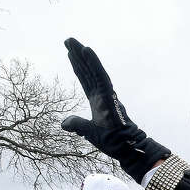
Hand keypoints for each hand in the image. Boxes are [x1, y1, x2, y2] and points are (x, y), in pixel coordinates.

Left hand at [60, 37, 170, 181]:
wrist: (126, 148)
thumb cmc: (112, 142)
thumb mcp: (89, 132)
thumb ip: (77, 125)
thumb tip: (64, 123)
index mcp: (98, 102)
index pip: (86, 80)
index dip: (78, 67)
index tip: (70, 54)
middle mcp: (102, 95)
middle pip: (88, 71)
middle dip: (77, 56)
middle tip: (68, 41)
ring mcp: (106, 94)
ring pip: (92, 69)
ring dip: (82, 54)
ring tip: (71, 41)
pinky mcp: (109, 95)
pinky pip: (100, 75)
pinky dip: (93, 63)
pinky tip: (86, 50)